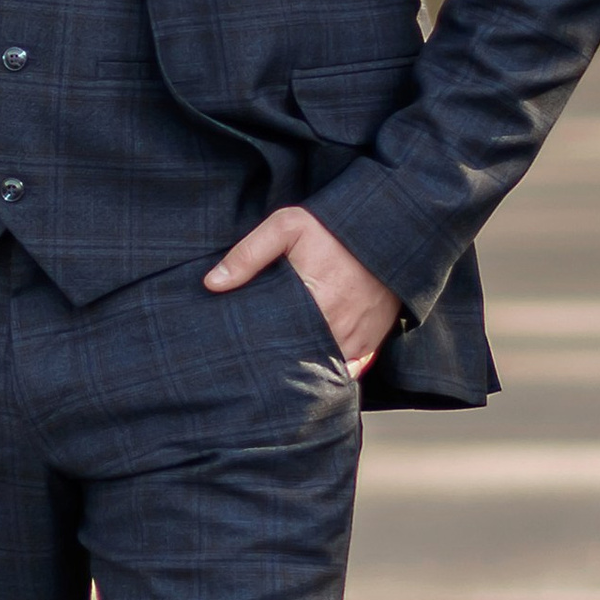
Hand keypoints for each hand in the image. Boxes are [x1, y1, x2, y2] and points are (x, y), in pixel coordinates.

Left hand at [204, 204, 400, 375]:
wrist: (387, 228)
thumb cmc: (333, 228)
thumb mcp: (287, 227)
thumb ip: (248, 254)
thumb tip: (212, 284)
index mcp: (315, 302)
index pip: (278, 342)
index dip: (259, 350)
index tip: (242, 350)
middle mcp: (340, 327)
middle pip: (301, 361)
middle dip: (279, 364)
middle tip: (257, 364)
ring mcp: (359, 338)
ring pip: (325, 369)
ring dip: (306, 370)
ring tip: (280, 370)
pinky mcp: (373, 340)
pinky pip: (351, 370)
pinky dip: (333, 372)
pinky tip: (313, 368)